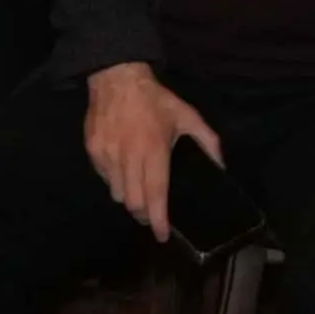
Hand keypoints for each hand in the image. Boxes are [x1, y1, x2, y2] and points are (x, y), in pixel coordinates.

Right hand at [80, 62, 220, 242]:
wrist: (117, 78)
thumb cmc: (155, 100)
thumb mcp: (188, 115)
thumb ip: (207, 141)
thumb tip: (221, 166)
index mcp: (154, 150)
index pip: (156, 194)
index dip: (159, 219)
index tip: (163, 235)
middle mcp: (129, 157)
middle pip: (133, 202)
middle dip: (144, 216)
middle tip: (152, 218)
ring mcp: (107, 155)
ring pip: (117, 194)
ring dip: (129, 200)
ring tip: (138, 193)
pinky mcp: (93, 151)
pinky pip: (105, 179)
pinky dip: (115, 183)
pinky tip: (123, 172)